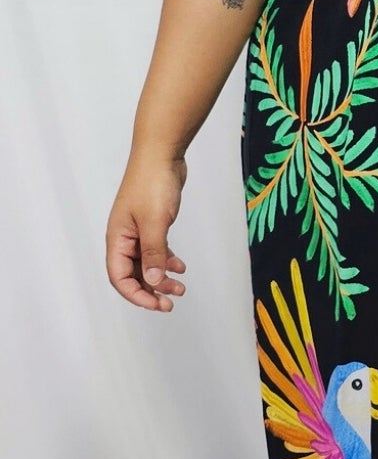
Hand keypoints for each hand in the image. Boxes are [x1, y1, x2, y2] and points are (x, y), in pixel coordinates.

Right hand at [106, 153, 188, 310]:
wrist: (161, 154)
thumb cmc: (152, 183)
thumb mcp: (155, 222)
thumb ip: (154, 253)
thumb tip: (153, 282)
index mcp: (117, 238)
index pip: (119, 277)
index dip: (136, 294)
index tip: (156, 304)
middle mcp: (124, 237)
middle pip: (132, 274)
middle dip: (151, 290)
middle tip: (171, 302)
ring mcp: (137, 231)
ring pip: (146, 264)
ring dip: (161, 278)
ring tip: (181, 288)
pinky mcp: (151, 223)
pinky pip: (156, 250)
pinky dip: (167, 260)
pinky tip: (180, 267)